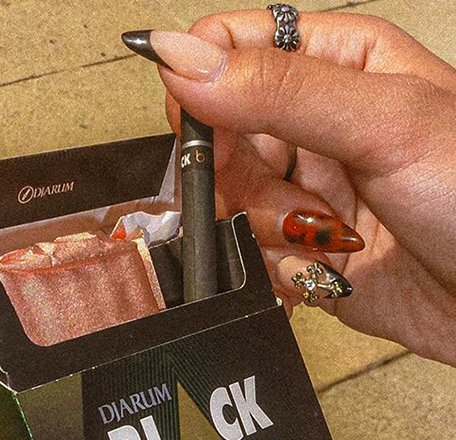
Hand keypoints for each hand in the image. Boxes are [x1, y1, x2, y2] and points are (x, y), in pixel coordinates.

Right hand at [132, 13, 455, 363]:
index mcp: (341, 61)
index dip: (202, 83)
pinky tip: (321, 264)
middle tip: (282, 189)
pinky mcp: (302, 248)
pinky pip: (246, 253)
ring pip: (225, 199)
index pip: (230, 46)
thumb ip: (279, 90)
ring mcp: (308, 186)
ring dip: (263, 225)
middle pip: (215, 133)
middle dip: (236, 172)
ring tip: (324, 232)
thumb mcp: (384, 123)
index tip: (204, 124)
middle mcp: (317, 121)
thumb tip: (183, 57)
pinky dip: (273, 266)